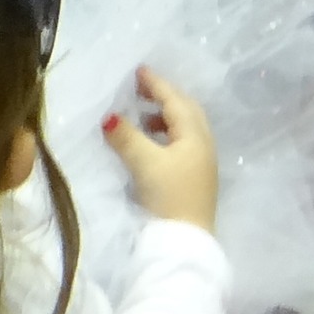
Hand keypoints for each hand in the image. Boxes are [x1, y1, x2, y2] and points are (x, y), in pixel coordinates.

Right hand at [103, 67, 218, 231]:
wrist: (185, 243)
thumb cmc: (168, 197)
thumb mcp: (145, 163)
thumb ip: (126, 136)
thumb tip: (109, 116)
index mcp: (196, 135)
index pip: (175, 101)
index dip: (156, 84)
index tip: (139, 70)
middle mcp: (203, 145)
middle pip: (186, 111)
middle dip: (164, 97)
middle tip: (141, 88)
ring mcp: (202, 164)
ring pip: (185, 129)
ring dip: (165, 117)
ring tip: (142, 117)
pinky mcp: (195, 179)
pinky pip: (182, 144)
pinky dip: (166, 135)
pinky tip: (151, 145)